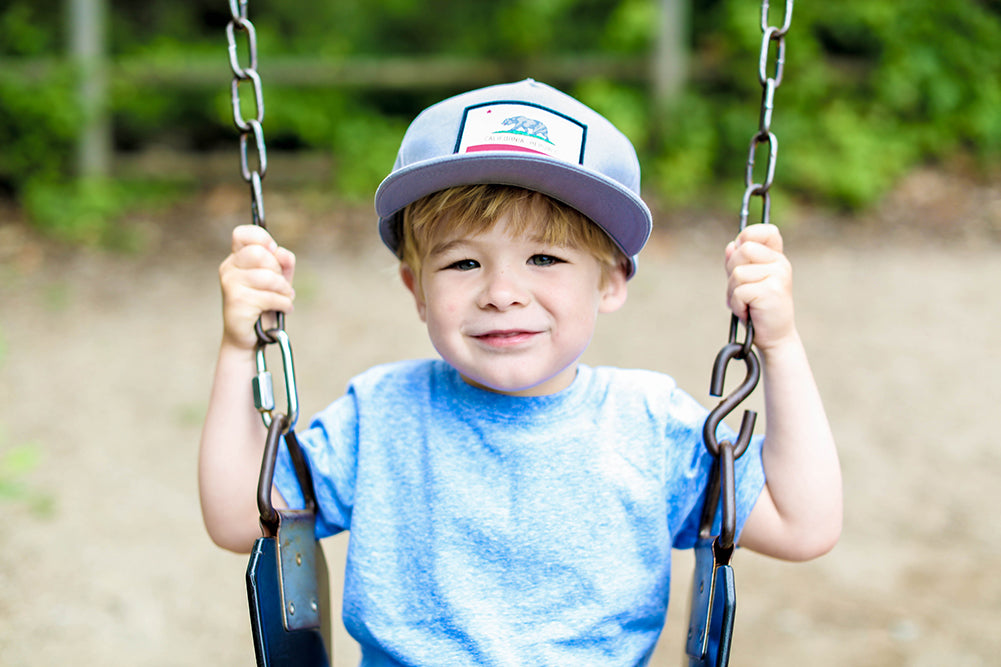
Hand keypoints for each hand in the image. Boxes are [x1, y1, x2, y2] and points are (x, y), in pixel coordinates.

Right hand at [219, 225, 295, 349]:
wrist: (250, 337)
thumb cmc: (264, 305)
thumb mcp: (279, 280)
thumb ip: (283, 263)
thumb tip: (282, 253)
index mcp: (237, 259)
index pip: (242, 234)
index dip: (262, 238)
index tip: (273, 251)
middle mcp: (229, 268)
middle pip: (260, 253)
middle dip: (278, 270)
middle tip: (281, 285)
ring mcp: (230, 284)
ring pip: (268, 277)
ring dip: (284, 290)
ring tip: (285, 299)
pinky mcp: (236, 301)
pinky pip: (269, 296)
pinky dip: (284, 304)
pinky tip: (284, 309)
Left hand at [724, 223, 794, 351]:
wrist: (774, 336)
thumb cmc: (757, 309)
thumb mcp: (746, 282)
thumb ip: (738, 263)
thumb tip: (731, 245)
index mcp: (776, 258)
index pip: (766, 231)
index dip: (747, 236)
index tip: (740, 250)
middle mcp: (780, 263)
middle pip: (744, 249)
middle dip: (732, 271)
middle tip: (740, 290)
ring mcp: (778, 276)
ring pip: (738, 272)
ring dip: (733, 292)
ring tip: (745, 304)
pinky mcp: (772, 291)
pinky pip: (739, 291)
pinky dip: (737, 304)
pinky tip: (748, 312)